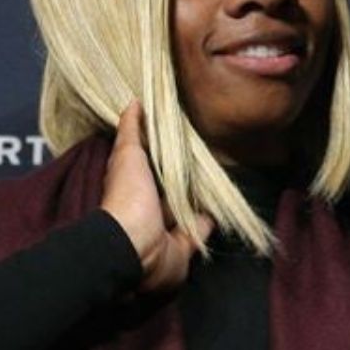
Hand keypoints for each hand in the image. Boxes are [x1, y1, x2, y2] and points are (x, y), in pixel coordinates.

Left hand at [101, 101, 212, 293]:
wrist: (136, 244)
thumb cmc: (129, 196)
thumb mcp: (127, 154)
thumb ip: (131, 130)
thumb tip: (135, 102)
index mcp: (135, 185)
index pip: (150, 165)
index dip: (164, 152)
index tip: (184, 136)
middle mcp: (150, 207)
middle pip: (171, 188)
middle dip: (186, 176)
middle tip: (210, 156)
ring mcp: (167, 229)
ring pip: (187, 210)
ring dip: (200, 199)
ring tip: (220, 178)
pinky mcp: (184, 247)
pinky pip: (200, 231)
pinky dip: (210, 222)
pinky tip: (222, 205)